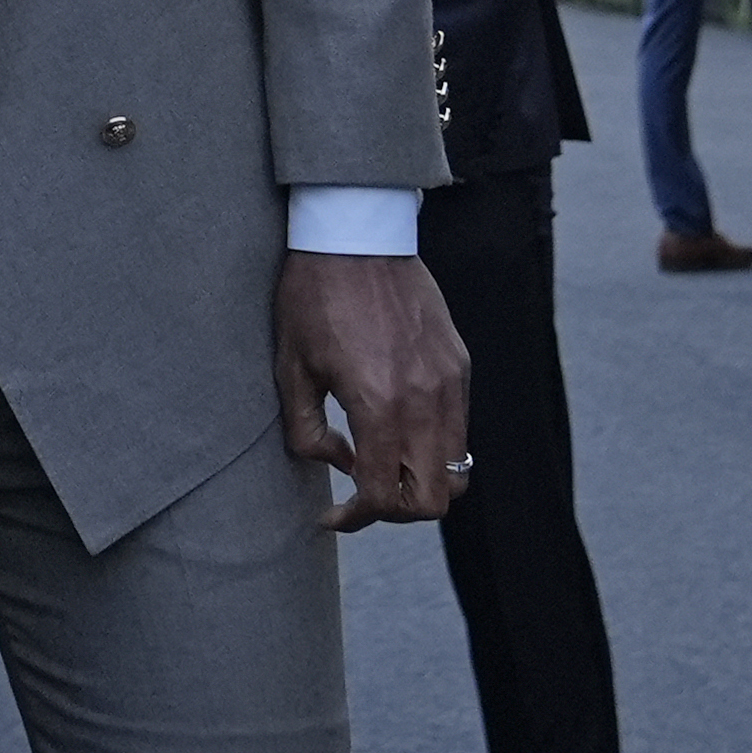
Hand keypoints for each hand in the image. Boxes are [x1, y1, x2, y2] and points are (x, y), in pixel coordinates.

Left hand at [272, 250, 467, 533]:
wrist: (356, 234)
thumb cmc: (313, 297)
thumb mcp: (291, 369)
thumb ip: (309, 432)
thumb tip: (339, 464)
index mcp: (379, 405)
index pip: (384, 497)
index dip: (357, 518)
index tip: (333, 515)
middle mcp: (425, 401)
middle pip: (433, 499)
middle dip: (396, 511)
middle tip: (362, 496)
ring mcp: (450, 383)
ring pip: (456, 470)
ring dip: (419, 481)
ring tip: (381, 465)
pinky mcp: (460, 365)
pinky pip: (459, 428)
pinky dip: (433, 446)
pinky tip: (396, 427)